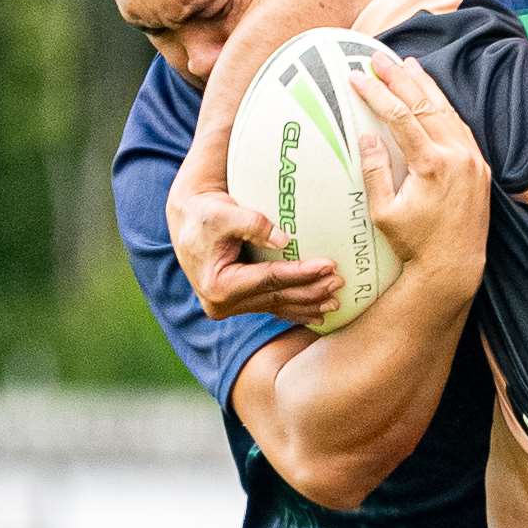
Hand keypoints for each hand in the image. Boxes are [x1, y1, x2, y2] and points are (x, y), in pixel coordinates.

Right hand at [172, 178, 340, 323]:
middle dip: (311, 291)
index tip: (329, 265)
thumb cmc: (205, 213)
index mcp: (218, 285)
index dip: (301, 273)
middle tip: (339, 282)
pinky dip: (295, 309)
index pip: (269, 280)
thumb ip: (252, 224)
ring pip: (277, 306)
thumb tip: (284, 239)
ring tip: (335, 301)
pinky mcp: (238, 303)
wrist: (188, 221)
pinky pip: (271, 307)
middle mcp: (223, 303)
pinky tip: (317, 314)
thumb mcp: (223, 213)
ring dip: (307, 304)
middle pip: (276, 297)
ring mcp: (231, 307)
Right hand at [352, 49, 489, 283]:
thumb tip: (366, 135)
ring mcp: (472, 160)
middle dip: (399, 78)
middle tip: (379, 58)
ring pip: (447, 110)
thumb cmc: (415, 244)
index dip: (377, 94)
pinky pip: (460, 126)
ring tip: (406, 64)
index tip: (357, 77)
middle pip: (425, 104)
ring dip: (425, 85)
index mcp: (432, 165)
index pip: (400, 117)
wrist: (454, 265)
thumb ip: (375, 172)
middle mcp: (457, 156)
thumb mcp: (384, 213)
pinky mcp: (480, 166)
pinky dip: (444, 106)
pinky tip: (432, 94)